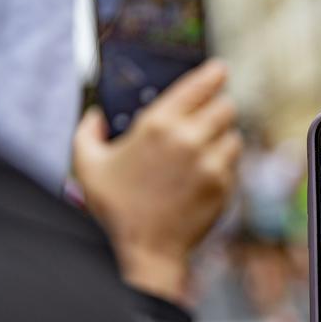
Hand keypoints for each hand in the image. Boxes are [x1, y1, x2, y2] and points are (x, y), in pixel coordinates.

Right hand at [73, 60, 241, 302]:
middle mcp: (188, 139)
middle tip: (207, 119)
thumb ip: (87, 131)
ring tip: (203, 152)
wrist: (142, 251)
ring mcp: (210, 164)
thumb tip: (95, 115)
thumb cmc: (112, 209)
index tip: (219, 70)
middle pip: (226, 107)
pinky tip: (204, 175)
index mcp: (156, 125)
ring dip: (222, 140)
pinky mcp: (223, 186)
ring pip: (233, 136)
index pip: (199, 85)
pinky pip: (233, 164)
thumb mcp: (86, 164)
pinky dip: (223, 166)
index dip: (213, 75)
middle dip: (217, 110)